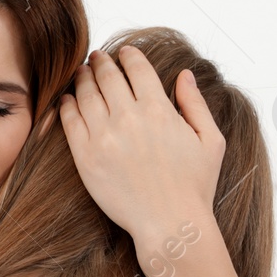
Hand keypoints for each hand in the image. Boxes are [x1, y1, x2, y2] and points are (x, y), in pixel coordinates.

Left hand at [57, 47, 224, 245]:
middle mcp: (129, 118)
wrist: (169, 224)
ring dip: (82, 78)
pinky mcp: (85, 157)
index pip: (137, 69)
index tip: (123, 52)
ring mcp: (104, 137)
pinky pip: (70, 121)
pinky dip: (66, 104)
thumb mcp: (210, 140)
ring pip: (86, 94)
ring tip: (81, 73)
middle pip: (107, 76)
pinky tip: (67, 99)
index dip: (128, 56)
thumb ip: (195, 103)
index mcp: (160, 110)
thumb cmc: (194, 186)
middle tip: (96, 57)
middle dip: (101, 62)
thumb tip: (184, 74)